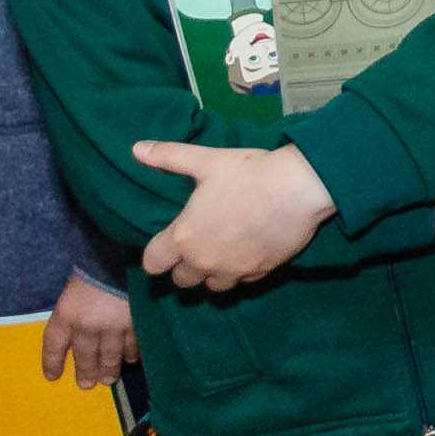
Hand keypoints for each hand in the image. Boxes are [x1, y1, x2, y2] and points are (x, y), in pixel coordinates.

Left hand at [38, 276, 134, 386]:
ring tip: (108, 379)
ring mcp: (113, 328)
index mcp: (67, 314)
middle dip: (85, 372)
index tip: (52, 376)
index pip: (54, 345)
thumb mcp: (74, 286)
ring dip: (108, 370)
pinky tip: (130, 360)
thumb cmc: (94, 266)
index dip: (52, 363)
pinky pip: (132, 346)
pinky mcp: (135, 326)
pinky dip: (131, 355)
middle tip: (86, 384)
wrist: (125, 256)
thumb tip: (78, 329)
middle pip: (84, 356)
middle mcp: (87, 326)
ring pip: (110, 357)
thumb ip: (75, 310)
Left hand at [129, 137, 335, 289]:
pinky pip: (241, 282)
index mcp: (184, 237)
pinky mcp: (259, 274)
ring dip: (211, 273)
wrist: (298, 189)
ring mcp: (233, 271)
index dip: (155, 256)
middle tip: (195, 244)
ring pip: (212, 287)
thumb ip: (169, 156)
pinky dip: (239, 271)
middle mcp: (204, 261)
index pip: (153, 264)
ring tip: (221, 251)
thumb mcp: (206, 161)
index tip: (164, 246)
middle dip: (184, 267)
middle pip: (181, 281)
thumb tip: (136, 148)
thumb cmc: (248, 173)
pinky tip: (247, 252)